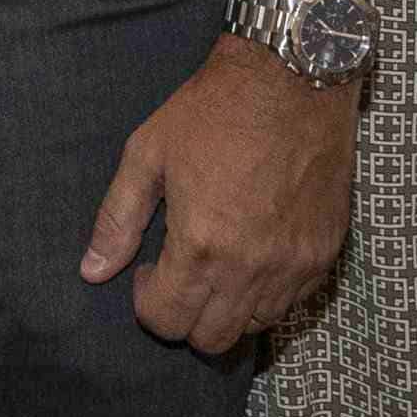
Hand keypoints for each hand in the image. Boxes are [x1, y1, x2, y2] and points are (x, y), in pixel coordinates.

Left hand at [80, 44, 357, 356]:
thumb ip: (116, 219)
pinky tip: (254, 252)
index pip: (165, 321)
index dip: (146, 302)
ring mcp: (293, 264)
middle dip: (185, 316)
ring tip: (217, 261)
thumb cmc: (214, 110)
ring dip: (228, 308)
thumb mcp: (148, 153)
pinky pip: (292, 301)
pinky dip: (268, 292)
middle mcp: (250, 268)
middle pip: (211, 340)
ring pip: (254, 327)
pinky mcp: (324, 252)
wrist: (293, 76)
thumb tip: (92, 271)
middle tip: (179, 272)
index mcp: (200, 245)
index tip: (147, 269)